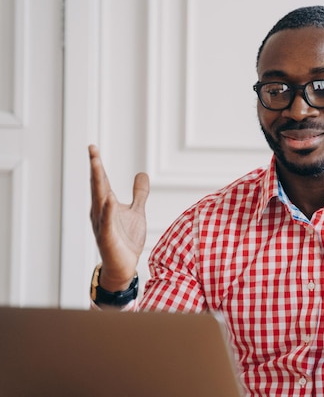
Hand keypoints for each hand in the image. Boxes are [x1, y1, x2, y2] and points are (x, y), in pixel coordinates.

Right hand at [89, 145, 149, 290]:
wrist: (124, 266)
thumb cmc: (126, 239)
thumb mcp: (137, 211)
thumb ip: (139, 193)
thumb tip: (142, 173)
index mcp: (106, 204)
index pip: (102, 181)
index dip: (97, 165)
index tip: (92, 147)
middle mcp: (101, 212)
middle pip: (98, 186)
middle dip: (95, 168)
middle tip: (91, 150)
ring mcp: (103, 224)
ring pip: (99, 200)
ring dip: (98, 183)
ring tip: (96, 166)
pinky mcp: (108, 237)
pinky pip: (107, 222)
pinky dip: (107, 210)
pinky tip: (108, 198)